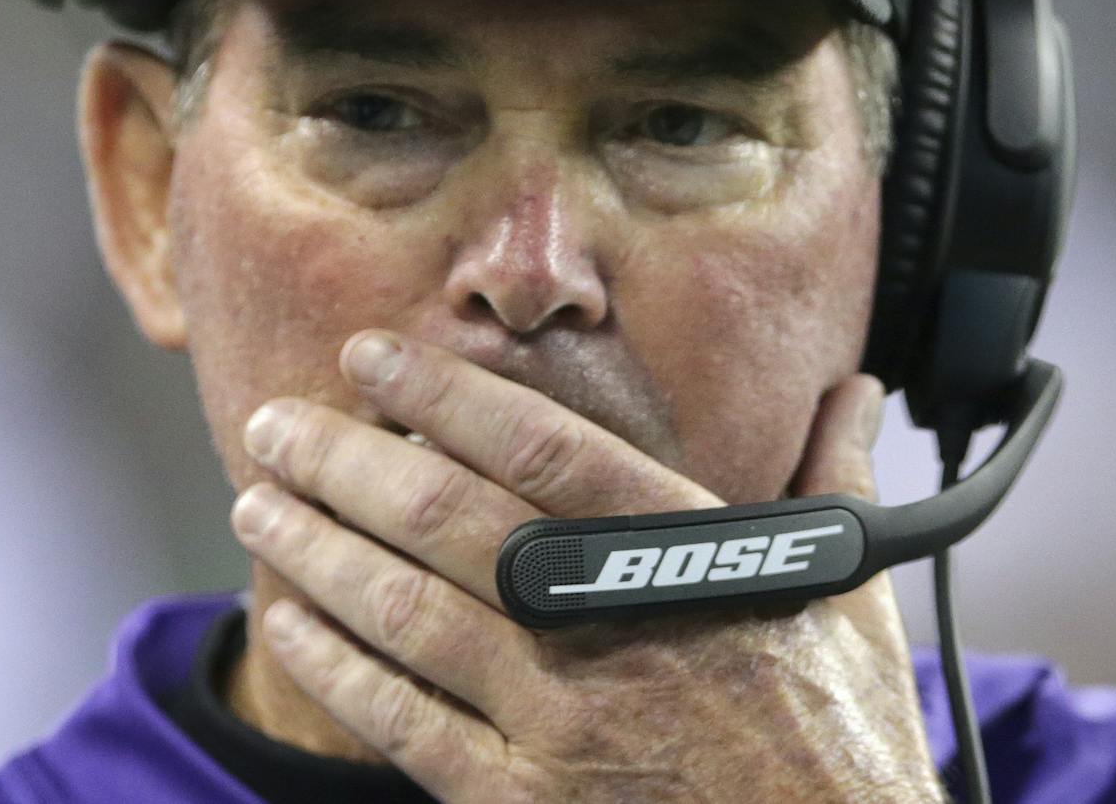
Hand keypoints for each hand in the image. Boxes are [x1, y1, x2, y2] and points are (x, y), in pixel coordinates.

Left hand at [230, 331, 942, 802]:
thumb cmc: (841, 735)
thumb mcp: (850, 596)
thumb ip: (836, 481)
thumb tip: (857, 393)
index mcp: (686, 557)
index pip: (544, 448)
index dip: (444, 393)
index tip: (373, 357)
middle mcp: (609, 626)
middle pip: (448, 521)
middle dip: (345, 464)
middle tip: (275, 423)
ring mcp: (562, 721)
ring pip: (408, 613)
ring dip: (320, 550)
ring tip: (258, 502)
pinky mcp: (526, 801)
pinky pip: (406, 723)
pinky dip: (338, 665)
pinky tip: (289, 620)